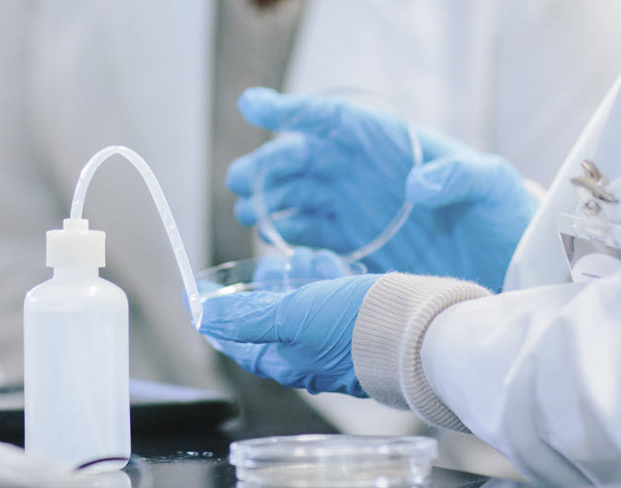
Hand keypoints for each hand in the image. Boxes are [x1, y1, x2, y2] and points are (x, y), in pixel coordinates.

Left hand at [198, 273, 381, 395]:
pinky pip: (335, 304)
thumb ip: (248, 317)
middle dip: (265, 294)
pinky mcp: (364, 329)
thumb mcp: (292, 315)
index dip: (218, 320)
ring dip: (297, 282)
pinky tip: (331, 266)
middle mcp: (311, 358)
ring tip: (298, 260)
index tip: (199, 299)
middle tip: (263, 269)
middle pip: (273, 325)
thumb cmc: (357, 326)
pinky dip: (327, 282)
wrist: (421, 331)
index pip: (240, 343)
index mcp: (288, 361)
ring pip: (306, 309)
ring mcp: (339, 345)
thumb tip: (202, 316)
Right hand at [228, 87, 537, 289]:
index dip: (292, 110)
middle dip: (270, 164)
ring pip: (302, 197)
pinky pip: (314, 237)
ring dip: (272, 199)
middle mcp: (370, 174)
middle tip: (241, 180)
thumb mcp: (492, 184)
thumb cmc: (509, 214)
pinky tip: (272, 243)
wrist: (519, 266)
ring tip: (248, 211)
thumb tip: (417, 185)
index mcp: (393, 146)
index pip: (335, 119)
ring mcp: (362, 211)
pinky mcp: (362, 247)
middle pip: (307, 159)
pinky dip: (289, 237)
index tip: (254, 106)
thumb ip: (458, 174)